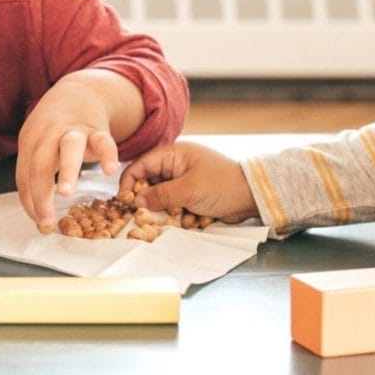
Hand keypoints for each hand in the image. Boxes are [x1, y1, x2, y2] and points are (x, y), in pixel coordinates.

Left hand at [16, 75, 120, 229]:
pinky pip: (104, 141)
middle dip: (41, 192)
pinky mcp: (97, 130)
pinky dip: (107, 155)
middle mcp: (50, 133)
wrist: (80, 92)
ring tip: (65, 192)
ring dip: (66, 170)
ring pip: (68, 148)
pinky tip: (109, 171)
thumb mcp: (37, 142)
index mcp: (31, 139)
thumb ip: (35, 171)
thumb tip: (35, 210)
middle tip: (46, 220)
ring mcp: (75, 130)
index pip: (25, 173)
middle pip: (41, 163)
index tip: (38, 221)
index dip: (29, 200)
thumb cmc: (55, 127)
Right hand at [120, 141, 259, 222]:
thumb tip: (135, 202)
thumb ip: (160, 195)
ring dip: (161, 209)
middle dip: (145, 199)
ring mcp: (183, 180)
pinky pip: (173, 204)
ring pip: (160, 196)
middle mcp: (176, 165)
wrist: (251, 196)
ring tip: (163, 220)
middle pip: (149, 182)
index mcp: (173, 154)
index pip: (142, 165)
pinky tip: (180, 220)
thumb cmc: (221, 185)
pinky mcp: (190, 195)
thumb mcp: (188, 190)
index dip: (129, 182)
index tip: (123, 202)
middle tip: (140, 216)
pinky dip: (174, 213)